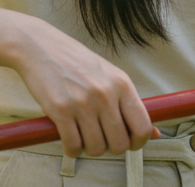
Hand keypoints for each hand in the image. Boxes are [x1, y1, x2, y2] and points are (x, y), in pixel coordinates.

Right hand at [10, 24, 160, 156]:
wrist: (40, 46)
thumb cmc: (76, 62)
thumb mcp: (109, 77)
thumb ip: (130, 105)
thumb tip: (155, 134)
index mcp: (122, 84)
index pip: (142, 127)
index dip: (138, 143)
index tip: (129, 143)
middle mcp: (105, 94)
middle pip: (119, 144)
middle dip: (110, 147)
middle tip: (100, 137)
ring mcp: (83, 102)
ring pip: (96, 148)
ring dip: (89, 148)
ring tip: (82, 134)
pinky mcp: (60, 110)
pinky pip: (73, 146)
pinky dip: (71, 149)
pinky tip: (68, 137)